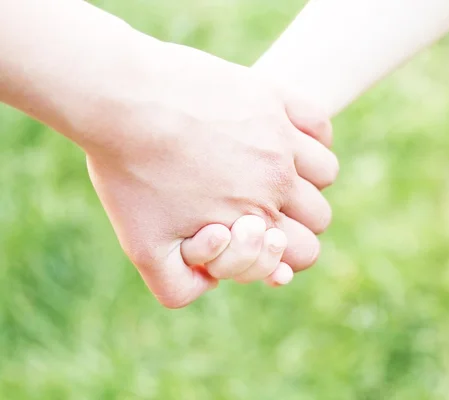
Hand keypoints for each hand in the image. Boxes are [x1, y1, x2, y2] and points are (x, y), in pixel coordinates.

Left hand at [84, 36, 337, 307]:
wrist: (121, 100)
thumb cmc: (129, 174)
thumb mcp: (143, 247)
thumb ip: (180, 286)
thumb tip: (214, 285)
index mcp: (255, 219)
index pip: (305, 252)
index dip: (283, 251)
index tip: (256, 234)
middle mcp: (277, 181)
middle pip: (320, 215)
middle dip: (298, 219)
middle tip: (263, 204)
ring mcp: (280, 136)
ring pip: (327, 171)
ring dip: (307, 178)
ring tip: (273, 170)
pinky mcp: (274, 97)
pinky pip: (319, 123)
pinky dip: (311, 135)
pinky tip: (282, 137)